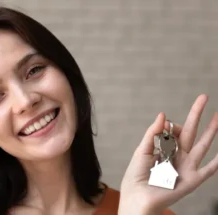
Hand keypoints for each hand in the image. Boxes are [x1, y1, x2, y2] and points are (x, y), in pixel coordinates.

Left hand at [119, 94, 217, 214]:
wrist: (137, 198)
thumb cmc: (136, 176)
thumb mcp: (142, 151)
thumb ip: (152, 133)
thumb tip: (163, 114)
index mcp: (165, 149)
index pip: (173, 130)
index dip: (170, 126)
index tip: (164, 128)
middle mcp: (178, 156)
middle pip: (191, 132)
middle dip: (197, 114)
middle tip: (204, 97)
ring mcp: (187, 166)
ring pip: (203, 145)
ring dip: (212, 131)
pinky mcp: (192, 179)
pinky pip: (209, 169)